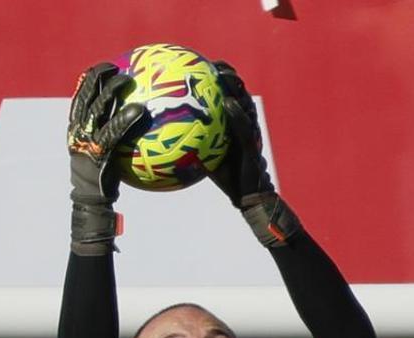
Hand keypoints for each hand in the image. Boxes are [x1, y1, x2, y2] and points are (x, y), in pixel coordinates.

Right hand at [66, 62, 147, 254]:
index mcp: (75, 132)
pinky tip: (142, 109)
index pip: (79, 99)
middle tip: (116, 67)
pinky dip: (126, 119)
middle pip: (85, 98)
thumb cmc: (104, 183)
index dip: (89, 80)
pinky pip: (113, 132)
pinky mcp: (96, 154)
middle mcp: (76, 133)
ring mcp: (84, 143)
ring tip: (127, 80)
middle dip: (97, 79)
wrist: (92, 206)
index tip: (104, 67)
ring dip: (110, 92)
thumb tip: (138, 128)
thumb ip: (114, 140)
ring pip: (96, 110)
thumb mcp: (105, 158)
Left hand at [209, 61, 301, 247]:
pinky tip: (228, 104)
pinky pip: (245, 127)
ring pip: (246, 105)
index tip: (205, 64)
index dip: (220, 77)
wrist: (249, 197)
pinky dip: (237, 114)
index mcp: (235, 123)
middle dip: (229, 76)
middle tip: (215, 64)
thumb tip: (161, 137)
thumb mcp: (207, 155)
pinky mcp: (252, 146)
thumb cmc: (228, 178)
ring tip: (225, 76)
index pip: (229, 94)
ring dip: (236, 89)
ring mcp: (250, 134)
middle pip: (239, 93)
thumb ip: (192, 142)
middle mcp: (245, 124)